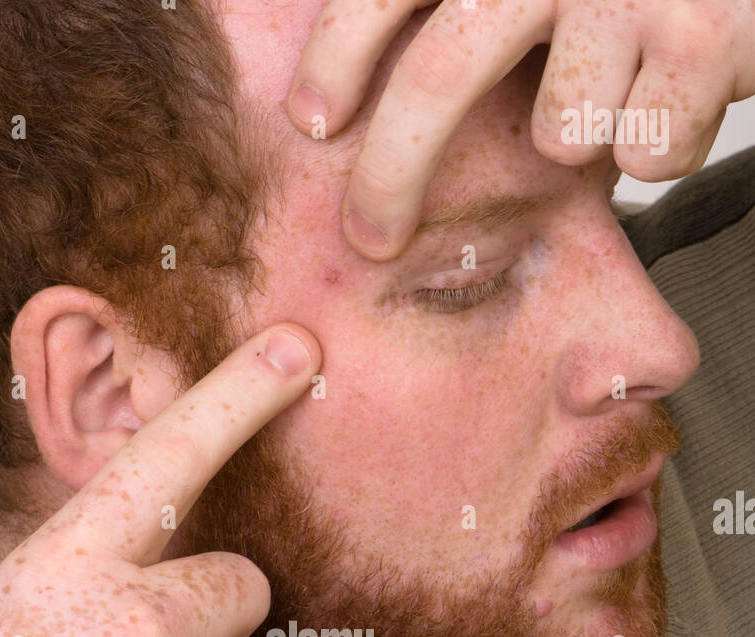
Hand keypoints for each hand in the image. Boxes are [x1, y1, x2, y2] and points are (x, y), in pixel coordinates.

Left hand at [287, 0, 754, 257]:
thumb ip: (464, 7)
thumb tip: (354, 107)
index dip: (336, 57)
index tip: (309, 122)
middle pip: (439, 77)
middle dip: (391, 176)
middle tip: (369, 239)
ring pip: (562, 138)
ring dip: (588, 137)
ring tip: (630, 80)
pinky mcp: (701, 38)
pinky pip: (646, 157)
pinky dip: (667, 142)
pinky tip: (689, 86)